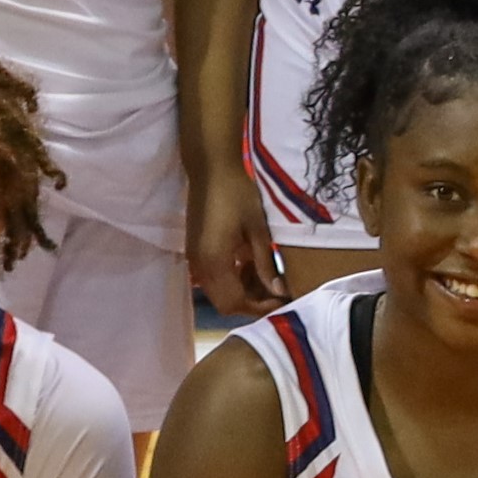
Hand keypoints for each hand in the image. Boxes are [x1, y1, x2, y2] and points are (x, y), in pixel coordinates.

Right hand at [188, 162, 290, 317]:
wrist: (211, 169)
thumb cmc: (237, 194)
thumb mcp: (257, 230)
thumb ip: (265, 263)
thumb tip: (278, 291)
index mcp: (215, 263)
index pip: (235, 302)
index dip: (259, 307)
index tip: (282, 300)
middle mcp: (200, 267)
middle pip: (225, 303)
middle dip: (251, 302)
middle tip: (275, 291)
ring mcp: (195, 259)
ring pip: (218, 292)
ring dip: (241, 290)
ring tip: (265, 274)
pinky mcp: (195, 251)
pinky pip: (213, 277)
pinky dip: (231, 278)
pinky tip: (247, 263)